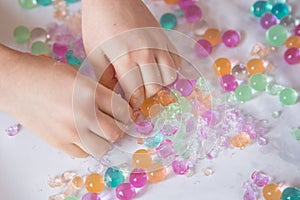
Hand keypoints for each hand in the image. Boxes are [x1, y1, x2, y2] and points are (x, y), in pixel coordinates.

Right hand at [0, 45, 131, 157]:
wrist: (15, 82)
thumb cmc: (44, 74)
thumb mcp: (78, 76)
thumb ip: (98, 93)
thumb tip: (115, 109)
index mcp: (90, 92)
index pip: (122, 110)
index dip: (126, 113)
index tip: (124, 114)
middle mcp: (83, 113)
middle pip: (115, 132)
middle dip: (117, 128)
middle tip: (113, 123)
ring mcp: (70, 130)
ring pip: (102, 147)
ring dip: (103, 140)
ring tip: (96, 131)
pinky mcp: (58, 142)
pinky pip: (82, 153)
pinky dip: (86, 146)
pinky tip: (81, 136)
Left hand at [82, 0, 180, 108]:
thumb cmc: (97, 24)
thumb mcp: (94, 53)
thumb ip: (105, 79)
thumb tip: (114, 98)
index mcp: (126, 58)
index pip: (136, 93)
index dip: (132, 105)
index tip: (128, 108)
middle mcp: (147, 53)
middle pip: (154, 88)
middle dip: (144, 96)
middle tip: (135, 94)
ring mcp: (159, 44)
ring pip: (170, 77)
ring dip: (159, 84)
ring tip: (147, 81)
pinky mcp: (165, 38)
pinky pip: (177, 61)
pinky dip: (170, 69)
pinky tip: (157, 68)